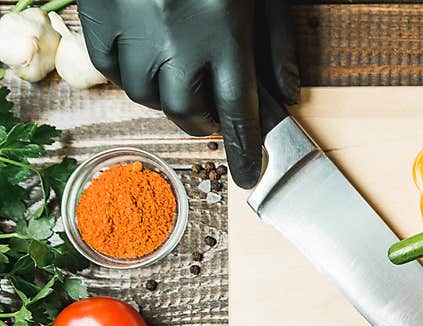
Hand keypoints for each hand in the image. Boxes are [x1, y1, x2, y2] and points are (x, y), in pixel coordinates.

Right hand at [78, 0, 299, 187]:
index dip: (245, 150)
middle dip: (204, 121)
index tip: (248, 176)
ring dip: (166, 97)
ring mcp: (135, 29)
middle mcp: (179, 40)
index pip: (241, 112)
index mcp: (226, 35)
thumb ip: (278, 41)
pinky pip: (109, 67)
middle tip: (213, 114)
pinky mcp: (99, 14)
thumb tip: (288, 92)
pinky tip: (144, 57)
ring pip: (146, 95)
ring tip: (179, 79)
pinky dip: (127, 72)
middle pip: (189, 112)